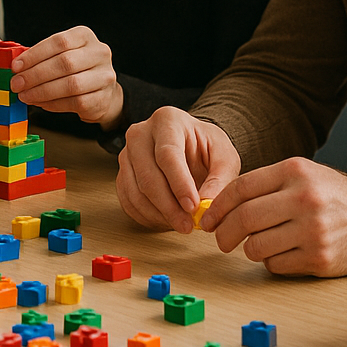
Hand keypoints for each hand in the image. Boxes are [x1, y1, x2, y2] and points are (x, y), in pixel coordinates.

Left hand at [9, 26, 122, 125]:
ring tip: (25, 96)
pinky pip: (75, 102)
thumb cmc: (75, 69)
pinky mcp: (103, 98)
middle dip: (35, 75)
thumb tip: (16, 68)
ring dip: (42, 92)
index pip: (59, 42)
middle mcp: (99, 53)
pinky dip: (53, 104)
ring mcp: (104, 76)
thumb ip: (41, 57)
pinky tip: (41, 103)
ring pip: (70, 85)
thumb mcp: (61, 54)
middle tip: (17, 84)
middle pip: (64, 63)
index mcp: (85, 36)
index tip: (16, 66)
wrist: (101, 91)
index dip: (34, 55)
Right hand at [116, 106, 240, 232]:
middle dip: (169, 206)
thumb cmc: (205, 147)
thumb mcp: (225, 157)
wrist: (189, 144)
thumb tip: (205, 207)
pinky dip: (146, 216)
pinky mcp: (122, 173)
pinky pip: (127, 200)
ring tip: (181, 224)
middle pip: (148, 176)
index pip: (168, 155)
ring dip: (158, 214)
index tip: (193, 207)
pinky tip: (166, 220)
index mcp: (167, 120)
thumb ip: (220, 181)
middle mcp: (140, 134)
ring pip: (135, 191)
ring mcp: (127, 154)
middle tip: (188, 225)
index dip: (180, 184)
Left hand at [200, 157, 346, 275]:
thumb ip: (264, 185)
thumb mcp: (300, 175)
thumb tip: (217, 206)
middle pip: (244, 219)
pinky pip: (275, 265)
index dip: (217, 206)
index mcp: (295, 171)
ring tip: (260, 243)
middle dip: (224, 233)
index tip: (208, 218)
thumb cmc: (328, 196)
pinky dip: (271, 262)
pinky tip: (284, 252)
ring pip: (255, 246)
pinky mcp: (319, 258)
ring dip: (250, 249)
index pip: (240, 188)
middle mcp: (304, 199)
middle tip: (221, 239)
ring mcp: (313, 230)